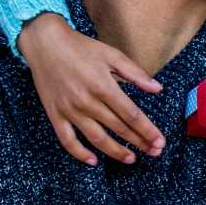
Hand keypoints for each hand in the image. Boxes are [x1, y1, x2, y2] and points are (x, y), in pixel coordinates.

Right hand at [18, 13, 165, 165]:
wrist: (45, 43)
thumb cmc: (82, 48)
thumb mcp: (112, 54)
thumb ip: (136, 74)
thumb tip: (158, 89)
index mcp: (103, 86)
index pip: (131, 115)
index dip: (147, 130)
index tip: (160, 142)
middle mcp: (87, 101)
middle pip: (118, 128)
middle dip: (138, 142)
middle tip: (154, 152)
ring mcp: (69, 110)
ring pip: (96, 138)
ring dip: (115, 152)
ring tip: (131, 159)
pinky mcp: (55, 115)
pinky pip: (67, 140)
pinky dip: (80, 153)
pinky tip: (94, 161)